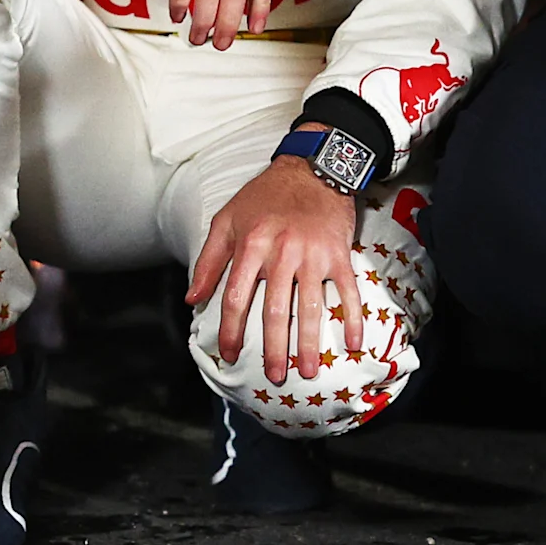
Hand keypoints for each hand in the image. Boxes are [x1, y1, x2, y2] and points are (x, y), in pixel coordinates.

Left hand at [186, 154, 362, 385]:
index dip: (231, 329)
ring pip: (311, 308)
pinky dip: (352, 319)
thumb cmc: (265, 196)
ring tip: (307, 371)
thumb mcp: (227, 220)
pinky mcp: (339, 254)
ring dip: (309, 343)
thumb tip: (192, 299)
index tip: (229, 354)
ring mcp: (313, 255)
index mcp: (251, 244)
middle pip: (275, 311)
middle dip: (274, 348)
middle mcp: (282, 252)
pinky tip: (352, 344)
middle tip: (274, 376)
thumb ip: (208, 260)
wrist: (313, 168)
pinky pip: (348, 292)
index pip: (236, 297)